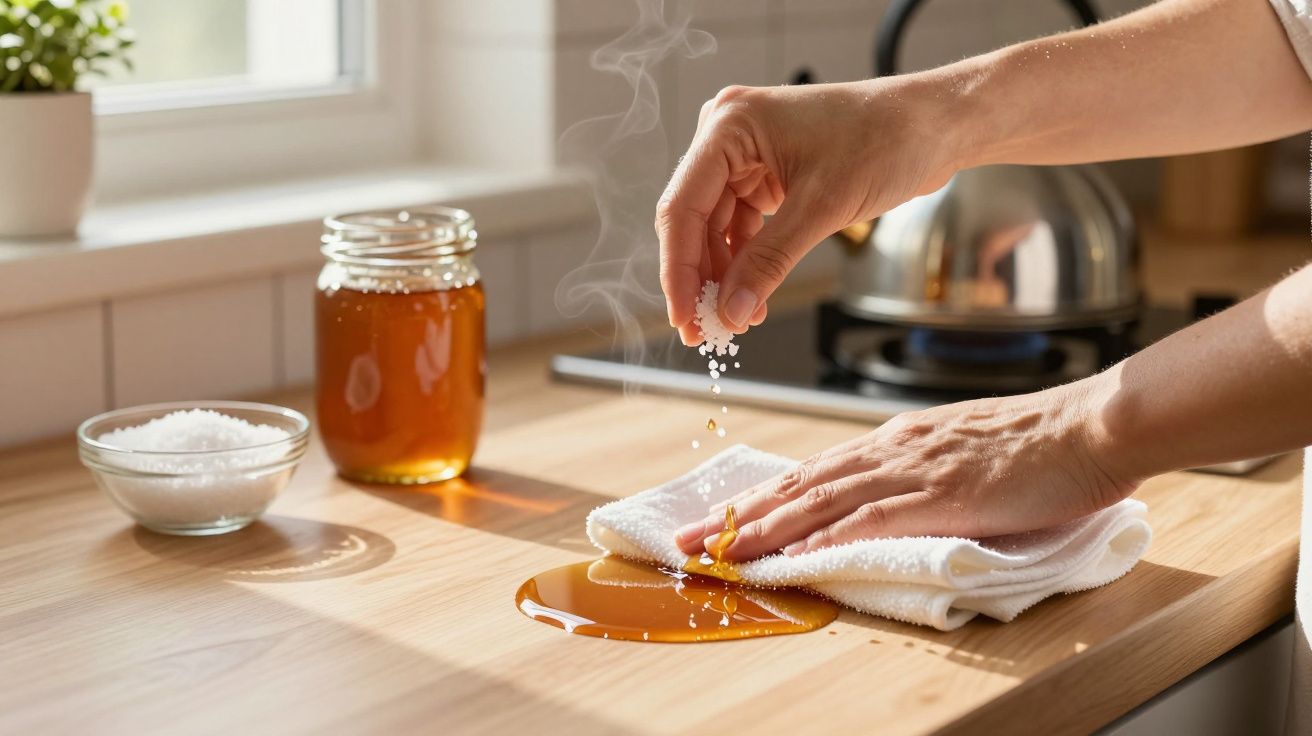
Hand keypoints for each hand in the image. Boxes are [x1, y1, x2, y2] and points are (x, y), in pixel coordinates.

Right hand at [656, 78, 961, 344]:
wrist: (934, 127)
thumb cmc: (886, 141)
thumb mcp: (822, 207)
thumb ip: (769, 262)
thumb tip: (730, 313)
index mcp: (729, 124)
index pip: (683, 207)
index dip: (679, 270)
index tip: (685, 319)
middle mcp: (727, 136)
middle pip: (694, 220)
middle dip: (701, 278)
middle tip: (705, 332)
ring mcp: (746, 156)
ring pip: (715, 229)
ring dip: (725, 276)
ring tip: (738, 321)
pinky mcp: (767, 175)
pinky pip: (741, 228)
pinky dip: (746, 263)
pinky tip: (753, 298)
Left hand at [673, 379, 1139, 560]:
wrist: (1090, 425)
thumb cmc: (1037, 442)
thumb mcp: (962, 448)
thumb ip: (921, 470)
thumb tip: (885, 496)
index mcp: (897, 441)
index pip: (812, 472)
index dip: (762, 498)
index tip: (720, 519)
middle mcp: (892, 450)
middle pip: (800, 485)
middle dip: (739, 516)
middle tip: (690, 539)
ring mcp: (915, 471)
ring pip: (822, 500)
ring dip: (765, 528)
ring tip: (721, 551)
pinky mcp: (943, 495)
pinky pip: (874, 518)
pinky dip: (829, 536)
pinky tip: (798, 553)